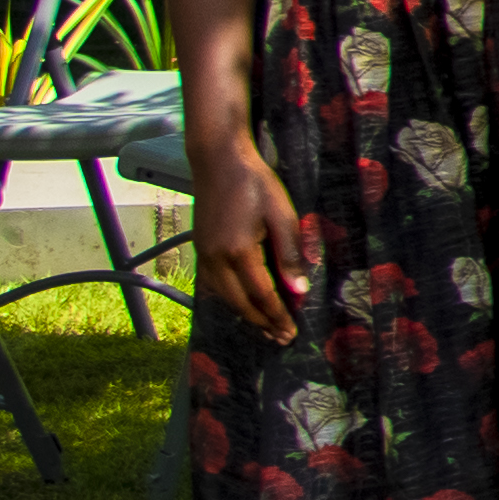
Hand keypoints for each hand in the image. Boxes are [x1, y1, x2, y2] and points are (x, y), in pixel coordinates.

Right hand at [185, 138, 305, 339]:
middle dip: (261, 323)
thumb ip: (290, 253)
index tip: (291, 333)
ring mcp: (203, 255)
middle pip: (239, 302)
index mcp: (239, 252)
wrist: (218, 160)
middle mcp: (215, 259)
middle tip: (280, 338)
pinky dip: (228, 299)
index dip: (277, 316)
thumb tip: (299, 290)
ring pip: (222, 296)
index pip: (261, 295)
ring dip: (244, 314)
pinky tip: (240, 303)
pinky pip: (212, 284)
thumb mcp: (282, 214)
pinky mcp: (199, 248)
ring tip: (264, 328)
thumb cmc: (255, 183)